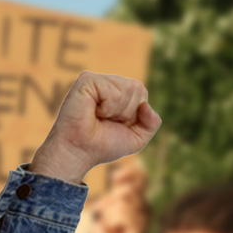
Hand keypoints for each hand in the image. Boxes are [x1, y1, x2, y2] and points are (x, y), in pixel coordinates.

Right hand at [29, 72, 160, 183]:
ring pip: (127, 89)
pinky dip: (107, 108)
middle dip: (127, 112)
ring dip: (116, 111)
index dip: (134, 113)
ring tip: (98, 116)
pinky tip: (93, 111)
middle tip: (106, 120)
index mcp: (119, 90)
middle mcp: (108, 82)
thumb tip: (146, 105)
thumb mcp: (137, 138)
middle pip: (137, 88)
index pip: (141, 91)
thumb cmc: (103, 145)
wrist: (80, 152)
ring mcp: (96, 80)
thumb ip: (152, 123)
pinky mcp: (86, 80)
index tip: (116, 123)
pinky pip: (113, 92)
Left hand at [91, 163, 149, 232]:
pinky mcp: (140, 228)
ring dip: (108, 213)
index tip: (115, 178)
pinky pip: (122, 215)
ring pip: (123, 200)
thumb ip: (109, 197)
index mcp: (136, 200)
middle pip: (127, 189)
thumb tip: (115, 186)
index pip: (141, 176)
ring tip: (109, 227)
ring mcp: (144, 217)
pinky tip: (114, 232)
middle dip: (109, 200)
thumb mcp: (103, 212)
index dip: (129, 173)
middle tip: (103, 215)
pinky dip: (111, 222)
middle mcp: (144, 206)